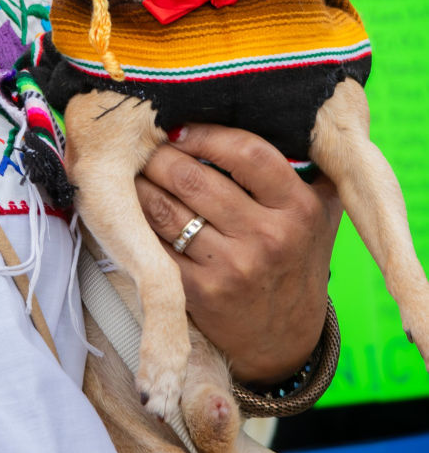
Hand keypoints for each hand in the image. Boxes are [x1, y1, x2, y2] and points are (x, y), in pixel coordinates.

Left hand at [135, 123, 342, 385]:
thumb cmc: (297, 260)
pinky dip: (137, 221)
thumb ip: (307, 167)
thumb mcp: (321, 214)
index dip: (206, 134)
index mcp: (299, 209)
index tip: (183, 129)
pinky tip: (131, 208)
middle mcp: (269, 238)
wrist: (285, 341)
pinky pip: (155, 245)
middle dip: (160, 156)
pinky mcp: (199, 294)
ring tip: (133, 170)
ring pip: (166, 209)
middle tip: (145, 146)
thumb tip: (283, 111)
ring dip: (141, 184)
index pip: (246, 152)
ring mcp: (232, 268)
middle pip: (194, 179)